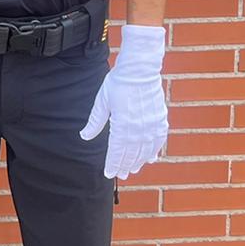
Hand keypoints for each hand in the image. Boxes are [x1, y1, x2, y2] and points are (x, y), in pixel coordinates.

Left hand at [78, 23, 166, 179]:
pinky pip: (159, 140)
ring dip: (139, 161)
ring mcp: (151, 124)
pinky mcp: (160, 119)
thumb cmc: (117, 83)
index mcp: (122, 124)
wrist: (139, 70)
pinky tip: (151, 157)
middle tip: (121, 175)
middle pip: (131, 153)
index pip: (117, 151)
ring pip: (145, 149)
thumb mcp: (102, 102)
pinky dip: (155, 150)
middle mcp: (138, 128)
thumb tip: (84, 136)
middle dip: (126, 165)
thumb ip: (95, 122)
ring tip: (133, 169)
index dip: (113, 163)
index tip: (109, 173)